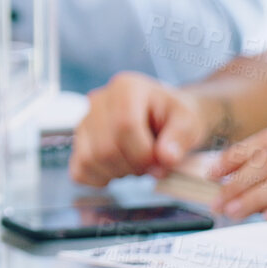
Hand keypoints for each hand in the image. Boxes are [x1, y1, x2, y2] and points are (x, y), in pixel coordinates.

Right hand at [72, 71, 209, 185]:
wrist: (163, 115)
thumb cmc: (174, 117)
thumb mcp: (188, 121)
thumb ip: (180, 138)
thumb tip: (165, 159)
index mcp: (126, 88)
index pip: (124, 126)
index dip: (144, 153)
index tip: (162, 162)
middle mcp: (97, 101)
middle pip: (105, 147)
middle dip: (133, 166)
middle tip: (151, 164)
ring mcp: (83, 121)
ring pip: (90, 160)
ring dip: (118, 173)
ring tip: (136, 164)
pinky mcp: (79, 141)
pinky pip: (79, 170)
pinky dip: (99, 179)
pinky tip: (118, 170)